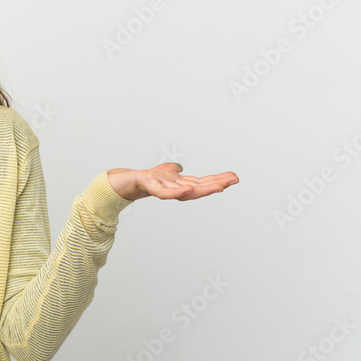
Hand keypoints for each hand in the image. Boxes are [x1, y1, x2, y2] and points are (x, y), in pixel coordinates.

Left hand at [107, 163, 238, 200]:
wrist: (126, 183)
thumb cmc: (145, 180)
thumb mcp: (160, 172)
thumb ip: (170, 170)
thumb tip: (179, 168)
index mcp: (179, 184)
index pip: (202, 181)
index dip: (217, 180)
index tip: (234, 177)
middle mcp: (175, 188)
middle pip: (199, 187)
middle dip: (218, 184)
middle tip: (235, 180)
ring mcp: (164, 189)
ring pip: (187, 191)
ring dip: (204, 190)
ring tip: (220, 187)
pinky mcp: (151, 187)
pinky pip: (166, 193)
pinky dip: (177, 192)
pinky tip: (188, 189)